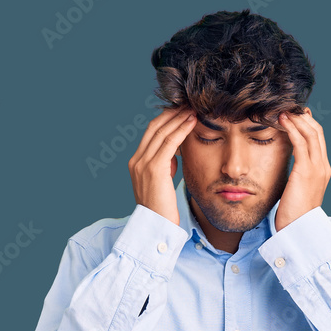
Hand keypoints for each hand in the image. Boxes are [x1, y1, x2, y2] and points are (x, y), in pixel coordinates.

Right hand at [127, 107, 196, 225]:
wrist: (156, 227)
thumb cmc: (163, 209)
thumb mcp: (161, 183)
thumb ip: (165, 166)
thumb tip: (175, 154)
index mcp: (136, 163)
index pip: (151, 133)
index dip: (166, 119)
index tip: (181, 110)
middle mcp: (136, 160)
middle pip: (154, 127)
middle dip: (172, 113)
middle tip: (189, 103)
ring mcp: (143, 164)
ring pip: (163, 132)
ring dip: (179, 118)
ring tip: (193, 108)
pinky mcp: (154, 169)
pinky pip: (170, 142)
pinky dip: (181, 129)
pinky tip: (192, 122)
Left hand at [275, 107, 330, 230]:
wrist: (299, 229)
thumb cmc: (295, 214)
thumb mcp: (298, 190)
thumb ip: (298, 175)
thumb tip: (289, 167)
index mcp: (323, 170)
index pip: (318, 140)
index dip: (308, 125)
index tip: (296, 115)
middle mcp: (323, 166)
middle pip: (317, 132)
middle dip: (303, 117)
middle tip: (288, 107)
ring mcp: (317, 168)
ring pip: (310, 134)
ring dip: (296, 119)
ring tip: (283, 110)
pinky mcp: (306, 171)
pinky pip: (300, 143)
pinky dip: (292, 129)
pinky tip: (282, 121)